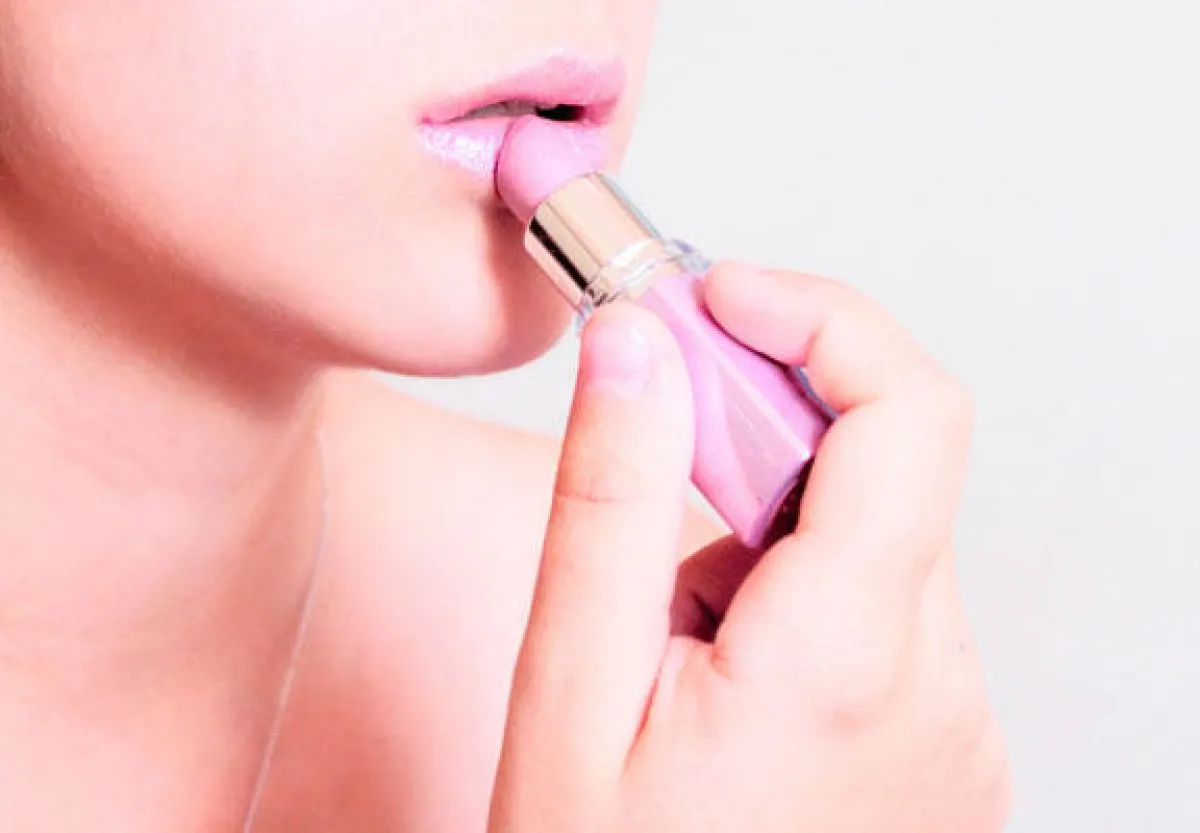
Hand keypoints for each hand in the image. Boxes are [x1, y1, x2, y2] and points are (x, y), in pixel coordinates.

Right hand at [490, 263, 1010, 832]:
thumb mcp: (571, 694)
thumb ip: (612, 501)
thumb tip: (639, 345)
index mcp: (848, 662)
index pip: (907, 413)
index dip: (815, 319)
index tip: (714, 296)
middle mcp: (939, 690)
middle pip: (880, 468)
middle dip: (754, 429)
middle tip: (644, 448)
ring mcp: (952, 727)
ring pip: (868, 544)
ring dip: (758, 534)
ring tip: (661, 634)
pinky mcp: (939, 747)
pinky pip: (877, 615)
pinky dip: (790, 596)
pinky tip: (711, 674)